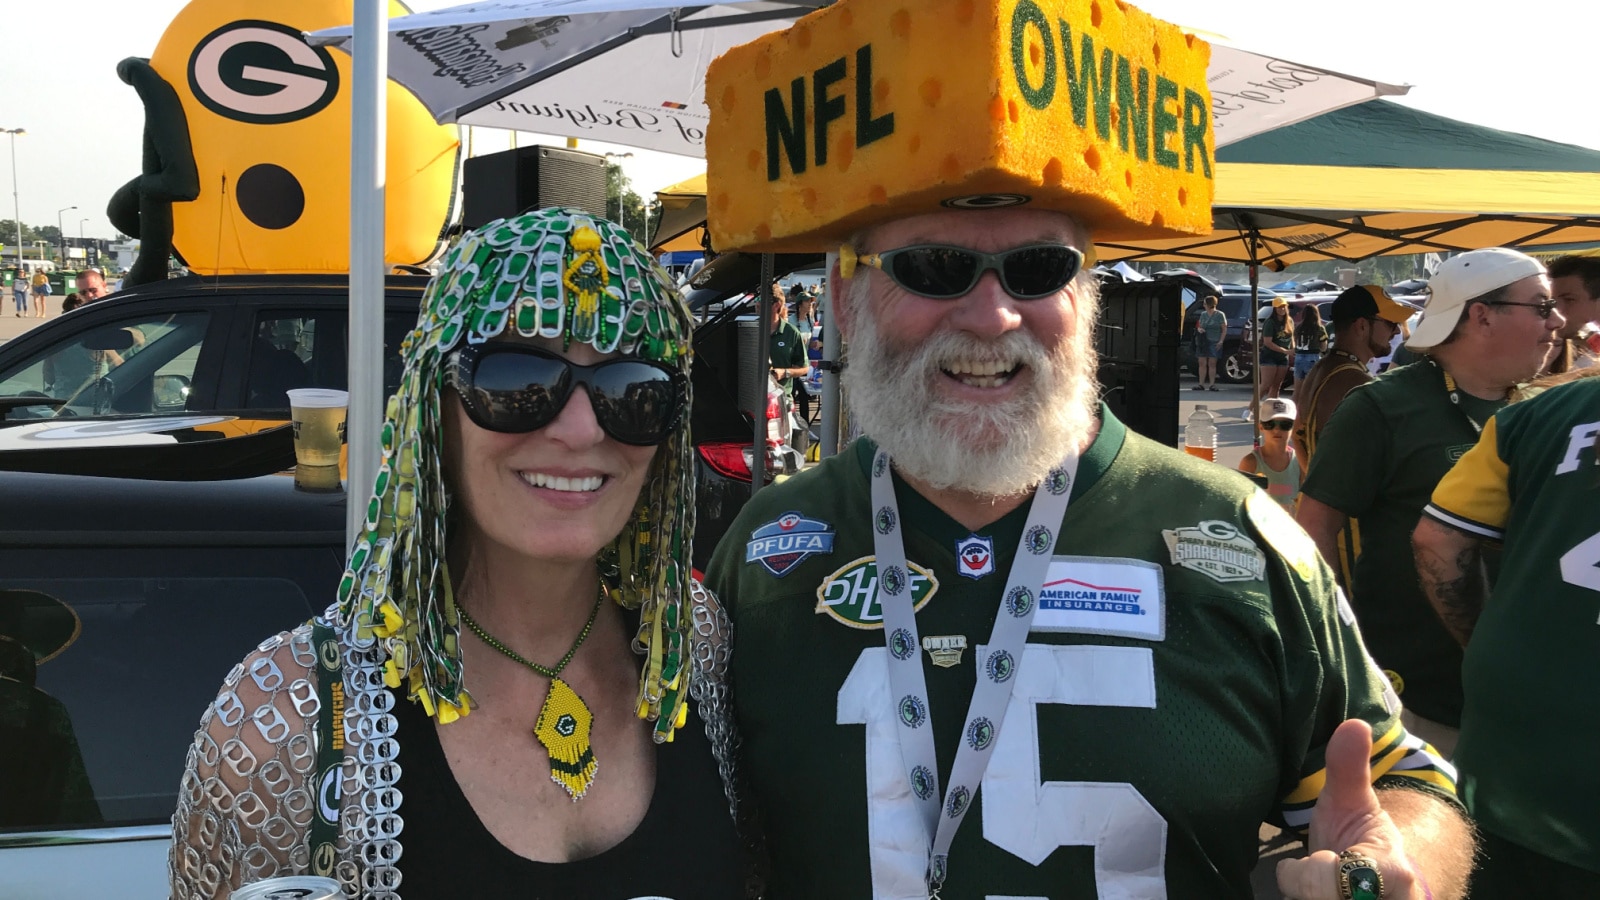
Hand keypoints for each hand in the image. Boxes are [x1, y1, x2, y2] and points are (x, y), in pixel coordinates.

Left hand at [1277, 720, 1425, 898]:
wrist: (1384, 885)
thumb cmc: (1361, 839)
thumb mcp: (1353, 804)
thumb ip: (1348, 768)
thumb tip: (1355, 724)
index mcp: (1391, 874)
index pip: (1334, 880)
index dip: (1311, 872)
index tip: (1314, 858)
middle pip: (1314, 898)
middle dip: (1305, 885)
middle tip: (1316, 870)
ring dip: (1302, 896)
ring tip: (1316, 884)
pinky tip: (1312, 895)